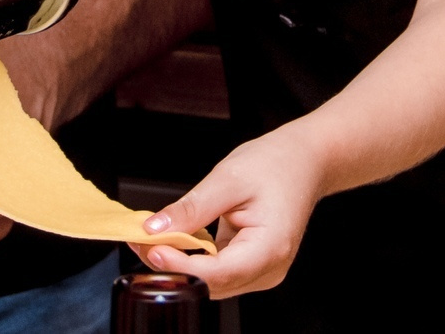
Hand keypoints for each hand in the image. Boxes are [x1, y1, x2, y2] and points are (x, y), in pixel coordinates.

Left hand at [136, 131, 324, 297]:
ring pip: (210, 282)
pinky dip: (193, 258)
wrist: (305, 161)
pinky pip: (217, 271)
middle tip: (139, 240)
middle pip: (210, 284)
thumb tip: (155, 229)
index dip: (179, 265)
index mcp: (269, 249)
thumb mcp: (228, 179)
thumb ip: (192, 208)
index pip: (216, 274)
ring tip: (152, 237)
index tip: (150, 247)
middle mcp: (268, 269)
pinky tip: (176, 239)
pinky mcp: (252, 265)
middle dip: (172, 265)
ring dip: (179, 263)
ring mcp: (261, 270)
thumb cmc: (277, 164)